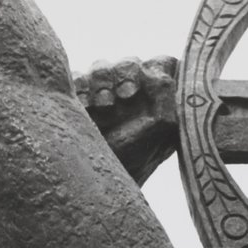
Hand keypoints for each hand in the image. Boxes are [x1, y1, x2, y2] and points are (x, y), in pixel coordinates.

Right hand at [73, 56, 177, 183]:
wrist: (92, 185)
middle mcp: (135, 96)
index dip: (156, 68)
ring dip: (103, 81)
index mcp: (160, 102)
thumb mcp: (159, 134)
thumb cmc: (131, 164)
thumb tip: (159, 71)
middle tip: (124, 96)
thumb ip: (168, 100)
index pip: (164, 64)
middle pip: (132, 62)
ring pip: (104, 66)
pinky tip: (85, 106)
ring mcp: (106, 95)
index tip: (149, 85)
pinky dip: (82, 87)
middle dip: (126, 75)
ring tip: (103, 107)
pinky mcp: (81, 97)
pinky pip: (79, 76)